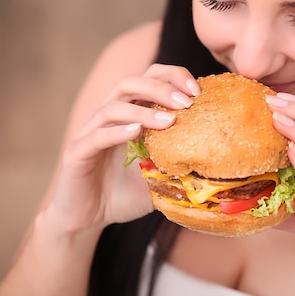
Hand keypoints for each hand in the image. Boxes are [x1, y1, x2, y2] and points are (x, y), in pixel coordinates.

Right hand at [45, 64, 200, 234]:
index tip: (197, 90)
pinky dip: (117, 132)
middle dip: (160, 87)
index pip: (148, 77)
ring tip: (169, 121)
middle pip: (128, 83)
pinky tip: (136, 133)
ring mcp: (90, 132)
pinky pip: (96, 137)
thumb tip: (218, 159)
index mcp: (129, 113)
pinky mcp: (76, 153)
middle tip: (186, 102)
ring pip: (112, 107)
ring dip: (143, 110)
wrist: (87, 219)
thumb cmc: (125, 194)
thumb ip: (181, 162)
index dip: (172, 76)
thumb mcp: (160, 175)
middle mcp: (107, 116)